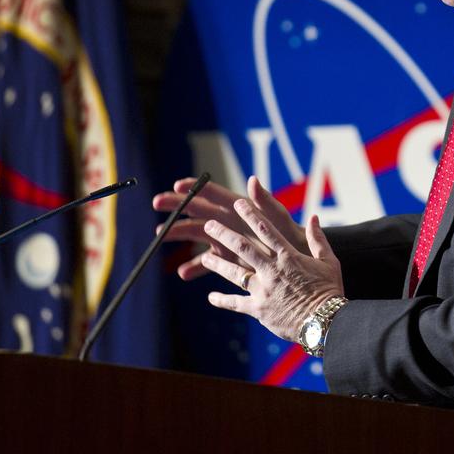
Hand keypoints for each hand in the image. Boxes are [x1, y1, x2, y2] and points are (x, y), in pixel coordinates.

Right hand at [151, 176, 308, 279]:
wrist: (296, 259)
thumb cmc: (290, 234)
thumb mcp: (279, 219)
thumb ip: (266, 202)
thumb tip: (254, 180)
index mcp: (238, 207)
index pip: (213, 193)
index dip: (196, 187)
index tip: (177, 184)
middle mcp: (227, 220)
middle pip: (197, 210)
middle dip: (177, 205)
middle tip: (157, 202)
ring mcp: (224, 239)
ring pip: (196, 233)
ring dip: (178, 233)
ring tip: (160, 235)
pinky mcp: (225, 258)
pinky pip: (206, 261)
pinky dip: (194, 266)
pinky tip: (183, 273)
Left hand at [202, 210, 343, 343]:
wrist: (324, 322)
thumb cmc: (329, 290)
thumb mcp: (329, 261)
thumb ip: (318, 239)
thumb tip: (314, 218)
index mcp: (288, 256)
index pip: (266, 230)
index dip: (251, 214)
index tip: (239, 203)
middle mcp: (271, 270)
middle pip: (243, 247)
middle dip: (224, 234)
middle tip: (209, 225)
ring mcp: (263, 289)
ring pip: (234, 273)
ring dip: (217, 264)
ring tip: (205, 256)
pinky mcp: (258, 309)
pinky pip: (236, 303)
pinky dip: (222, 300)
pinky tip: (210, 297)